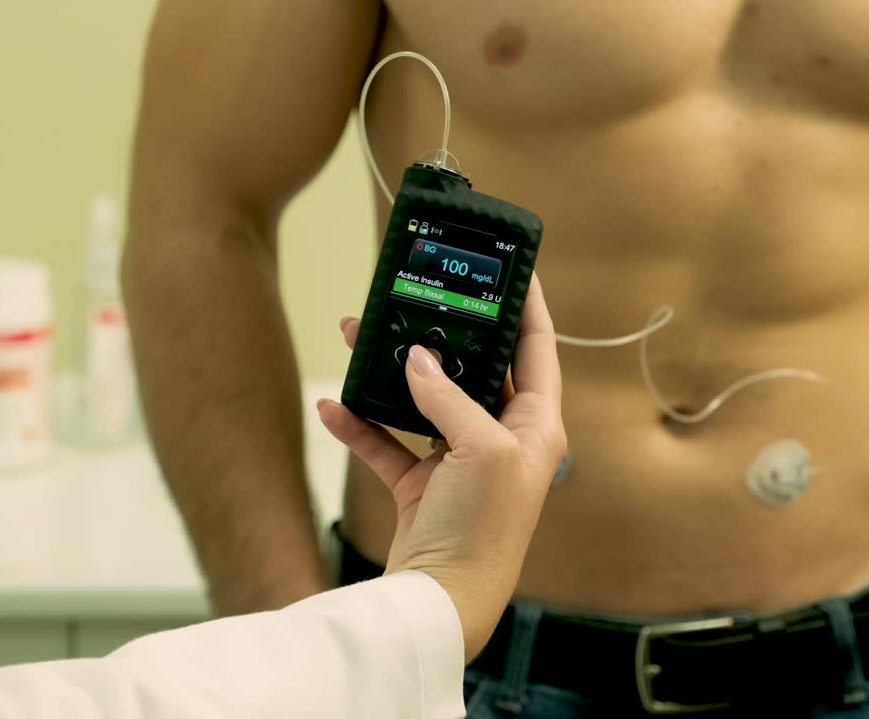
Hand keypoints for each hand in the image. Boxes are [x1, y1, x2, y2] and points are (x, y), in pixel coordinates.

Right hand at [317, 274, 565, 662]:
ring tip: (358, 333)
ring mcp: (459, 462)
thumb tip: (418, 360)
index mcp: (535, 427)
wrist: (443, 600)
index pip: (536, 349)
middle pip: (470, 369)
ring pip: (422, 399)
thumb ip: (449, 397)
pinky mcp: (421, 486)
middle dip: (439, 332)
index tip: (515, 268)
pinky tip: (333, 405)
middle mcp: (501, 440)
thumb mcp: (482, 449)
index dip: (527, 305)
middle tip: (413, 294)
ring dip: (389, 371)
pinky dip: (359, 423)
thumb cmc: (484, 530)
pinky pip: (387, 441)